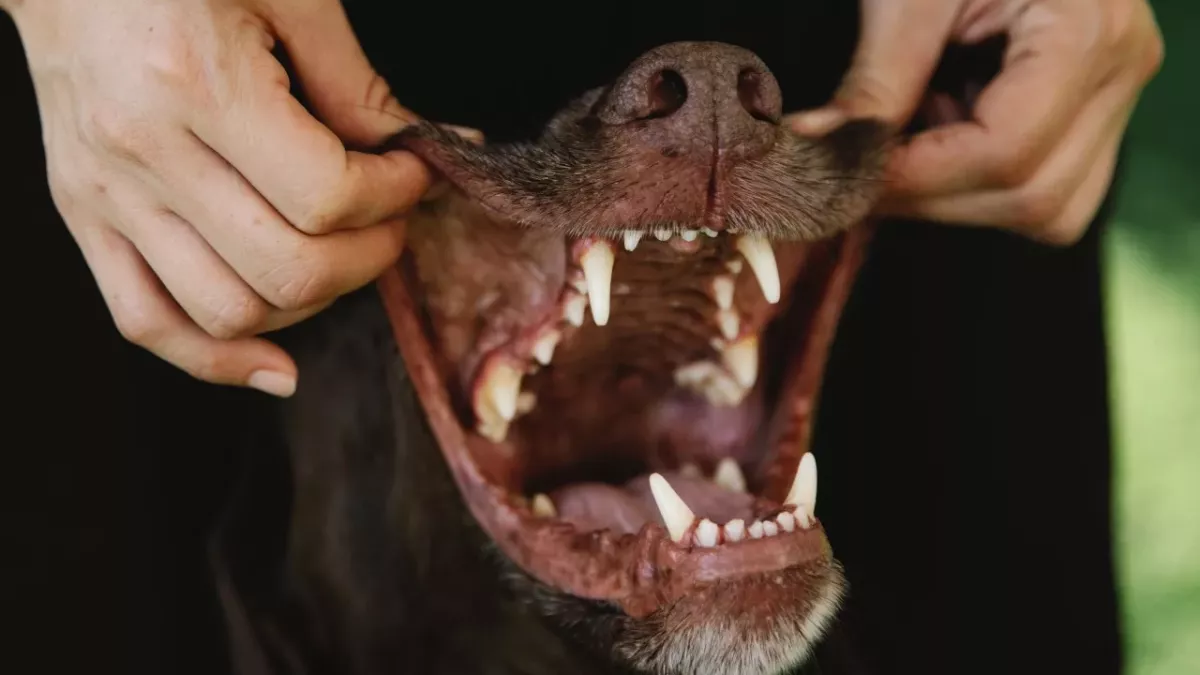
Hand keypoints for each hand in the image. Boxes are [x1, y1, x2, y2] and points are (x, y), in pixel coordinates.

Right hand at [4, 0, 433, 395]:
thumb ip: (358, 84)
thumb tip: (432, 149)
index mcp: (196, 84)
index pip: (327, 196)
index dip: (395, 194)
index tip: (414, 169)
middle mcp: (143, 152)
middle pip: (288, 268)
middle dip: (369, 255)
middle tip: (391, 217)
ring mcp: (106, 195)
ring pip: (228, 312)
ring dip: (310, 302)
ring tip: (339, 255)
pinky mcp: (85, 217)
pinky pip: (148, 323)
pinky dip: (217, 359)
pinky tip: (276, 365)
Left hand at [787, 0, 1163, 244]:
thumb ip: (875, 80)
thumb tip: (819, 151)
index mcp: (1087, 29)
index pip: (1006, 150)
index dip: (917, 178)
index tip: (847, 174)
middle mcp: (1121, 70)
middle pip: (1032, 196)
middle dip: (932, 199)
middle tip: (858, 176)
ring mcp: (1116, 96)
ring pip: (1049, 210)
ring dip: (960, 199)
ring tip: (907, 146)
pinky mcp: (1095, 111)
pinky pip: (1048, 187)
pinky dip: (981, 184)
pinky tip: (939, 136)